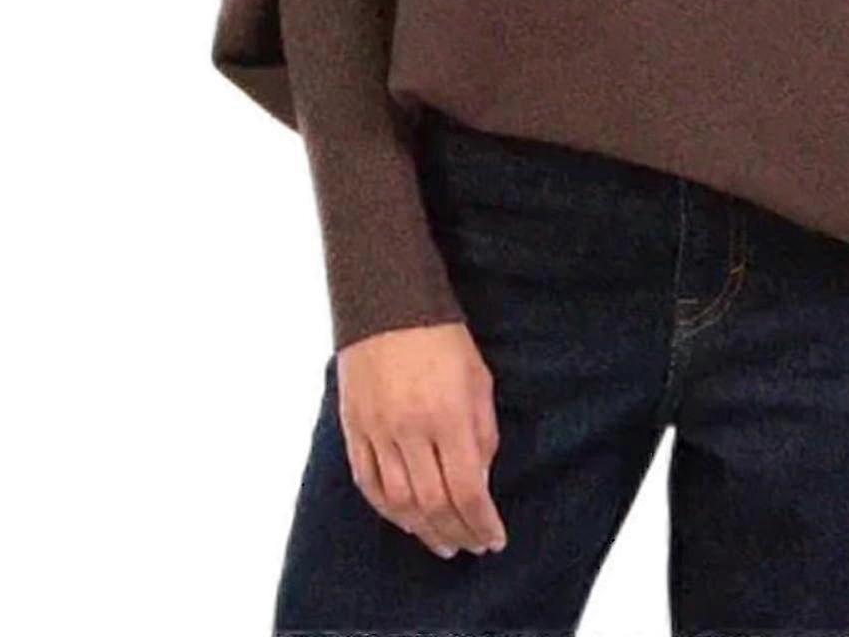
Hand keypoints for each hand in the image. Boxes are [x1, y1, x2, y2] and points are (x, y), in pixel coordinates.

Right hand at [336, 321, 508, 558]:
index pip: (467, 489)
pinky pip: (368, 483)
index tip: (495, 539)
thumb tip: (480, 482)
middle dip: (457, 533)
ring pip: (398, 502)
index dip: (482, 523)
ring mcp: (377, 431)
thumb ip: (482, 433)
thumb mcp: (479, 378)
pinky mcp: (354, 428)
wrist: (387, 301)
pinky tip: (406, 521)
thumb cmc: (442, 336)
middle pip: (433, 504)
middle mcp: (410, 430)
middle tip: (472, 546)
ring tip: (443, 543)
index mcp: (448, 415)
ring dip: (423, 531)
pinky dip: (388, 511)